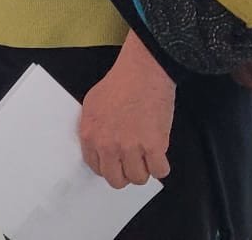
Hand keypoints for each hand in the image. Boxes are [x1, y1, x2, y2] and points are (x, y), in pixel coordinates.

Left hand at [78, 35, 174, 188]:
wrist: (143, 71)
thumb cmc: (120, 82)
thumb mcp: (92, 104)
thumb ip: (93, 128)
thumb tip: (99, 146)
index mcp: (90, 135)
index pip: (96, 168)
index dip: (108, 166)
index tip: (116, 162)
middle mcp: (108, 146)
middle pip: (116, 180)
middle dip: (125, 174)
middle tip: (133, 163)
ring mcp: (131, 148)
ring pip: (138, 178)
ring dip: (144, 170)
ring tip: (147, 156)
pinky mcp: (154, 146)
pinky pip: (159, 171)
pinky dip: (161, 166)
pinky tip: (159, 155)